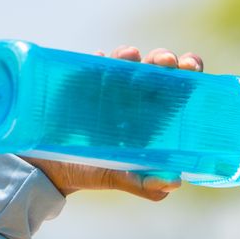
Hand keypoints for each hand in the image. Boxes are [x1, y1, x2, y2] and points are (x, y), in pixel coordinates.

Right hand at [20, 45, 205, 201]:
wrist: (48, 170)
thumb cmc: (91, 173)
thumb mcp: (119, 179)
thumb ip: (146, 184)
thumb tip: (174, 181)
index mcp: (153, 118)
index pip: (178, 89)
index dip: (188, 73)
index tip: (190, 66)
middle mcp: (135, 98)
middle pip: (156, 69)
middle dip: (164, 58)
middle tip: (166, 61)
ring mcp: (108, 88)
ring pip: (127, 61)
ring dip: (132, 55)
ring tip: (131, 57)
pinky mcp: (82, 83)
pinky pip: (93, 65)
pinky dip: (99, 60)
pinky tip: (101, 60)